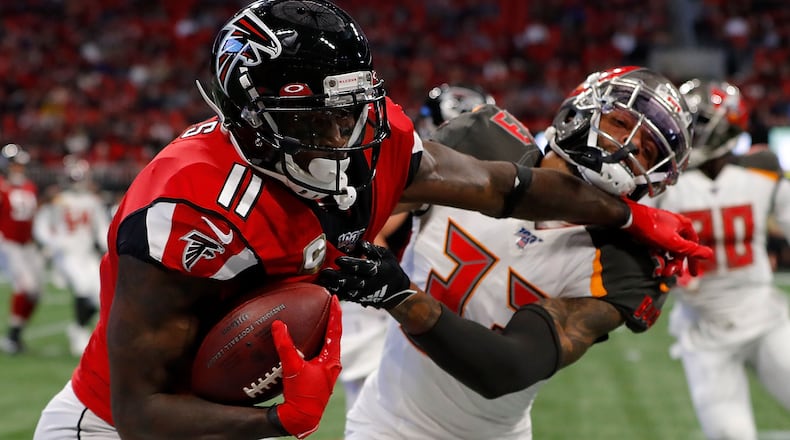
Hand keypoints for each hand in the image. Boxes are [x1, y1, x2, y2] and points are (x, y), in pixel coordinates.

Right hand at [272, 296, 341, 438]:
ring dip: (324, 333)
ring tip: (319, 320)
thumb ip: (285, 345)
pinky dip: (315, 345)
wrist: (301, 418)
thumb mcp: (293, 367)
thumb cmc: (302, 395)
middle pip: (334, 337)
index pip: (335, 330)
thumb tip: (278, 325)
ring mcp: (326, 371)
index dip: (336, 313)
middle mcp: (332, 364)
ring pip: (327, 347)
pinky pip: (319, 355)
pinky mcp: (319, 377)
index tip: (336, 298)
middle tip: (328, 305)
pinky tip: (305, 345)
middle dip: (331, 320)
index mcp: (331, 359)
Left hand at [318, 240, 416, 308]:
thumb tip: (358, 243)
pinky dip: (337, 293)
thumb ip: (372, 249)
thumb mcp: (386, 255)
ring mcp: (364, 293)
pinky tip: (327, 288)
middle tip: (325, 271)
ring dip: (335, 286)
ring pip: (347, 291)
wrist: (396, 292)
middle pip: (352, 281)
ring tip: (323, 280)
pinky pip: (346, 297)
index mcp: (377, 271)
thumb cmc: (390, 269)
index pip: (362, 267)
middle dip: (337, 277)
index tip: (338, 259)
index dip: (350, 264)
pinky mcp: (359, 299)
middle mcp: (370, 283)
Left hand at [622, 198, 712, 275]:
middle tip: (672, 273)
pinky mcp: (653, 232)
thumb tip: (709, 254)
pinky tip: (654, 262)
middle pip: (680, 249)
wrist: (629, 219)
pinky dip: (657, 255)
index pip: (694, 246)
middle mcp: (676, 226)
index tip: (693, 273)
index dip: (693, 261)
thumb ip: (691, 250)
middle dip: (675, 263)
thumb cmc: (650, 227)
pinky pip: (658, 247)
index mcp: (684, 226)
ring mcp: (664, 229)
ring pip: (668, 249)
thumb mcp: (673, 242)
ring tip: (661, 270)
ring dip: (666, 261)